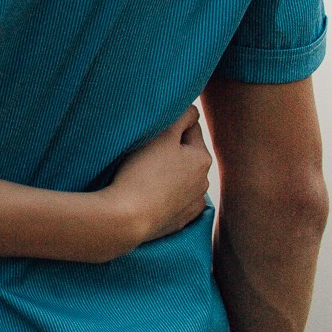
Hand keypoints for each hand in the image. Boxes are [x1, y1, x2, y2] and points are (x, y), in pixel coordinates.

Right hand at [103, 105, 211, 252]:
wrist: (128, 218)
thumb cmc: (142, 171)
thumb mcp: (162, 135)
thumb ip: (181, 116)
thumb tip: (193, 110)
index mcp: (202, 158)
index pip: (190, 127)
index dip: (170, 125)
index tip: (152, 131)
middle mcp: (204, 182)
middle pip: (186, 154)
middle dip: (171, 150)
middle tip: (144, 152)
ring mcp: (192, 204)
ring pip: (181, 178)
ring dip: (169, 173)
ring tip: (144, 175)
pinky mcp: (179, 221)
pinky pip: (175, 201)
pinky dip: (166, 196)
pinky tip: (150, 196)